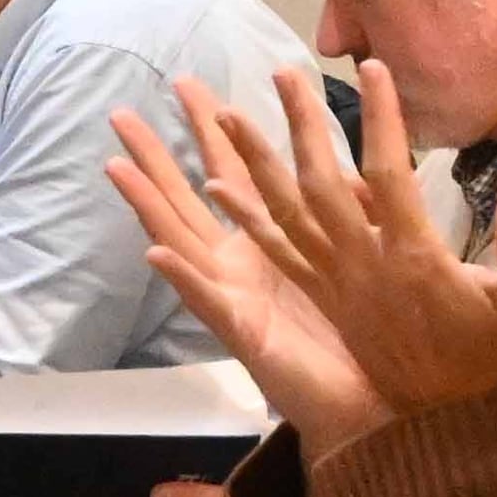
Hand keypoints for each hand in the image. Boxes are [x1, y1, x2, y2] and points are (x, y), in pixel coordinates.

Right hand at [106, 90, 383, 455]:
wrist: (375, 409)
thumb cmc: (378, 341)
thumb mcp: (380, 258)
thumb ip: (371, 215)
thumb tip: (374, 174)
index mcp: (274, 246)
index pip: (237, 177)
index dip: (216, 132)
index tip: (195, 87)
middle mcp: (243, 268)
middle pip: (188, 199)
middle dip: (157, 153)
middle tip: (122, 109)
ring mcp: (237, 301)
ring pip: (181, 242)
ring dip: (149, 205)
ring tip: (116, 167)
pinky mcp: (247, 336)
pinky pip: (209, 305)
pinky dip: (182, 280)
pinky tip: (155, 254)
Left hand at [199, 64, 496, 444]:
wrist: (454, 432)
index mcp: (416, 260)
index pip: (390, 173)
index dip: (380, 118)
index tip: (373, 68)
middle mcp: (365, 269)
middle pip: (321, 185)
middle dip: (301, 126)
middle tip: (281, 72)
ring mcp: (339, 288)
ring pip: (286, 217)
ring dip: (255, 166)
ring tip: (226, 119)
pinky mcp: (327, 305)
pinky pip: (278, 257)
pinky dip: (247, 222)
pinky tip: (218, 192)